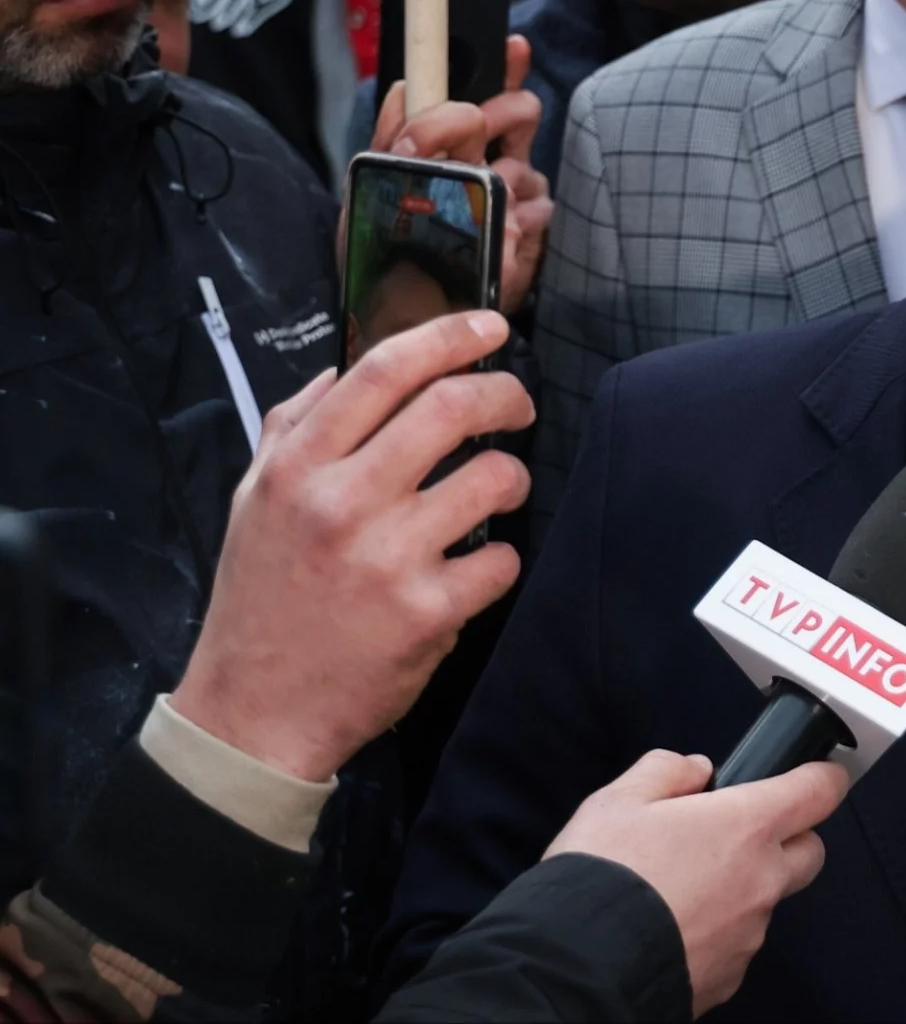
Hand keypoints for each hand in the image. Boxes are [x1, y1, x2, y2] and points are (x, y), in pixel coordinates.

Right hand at [170, 312, 533, 781]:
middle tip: (518, 407)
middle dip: (506, 395)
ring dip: (513, 477)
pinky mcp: (427, 613)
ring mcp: (387, 558)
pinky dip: (502, 557)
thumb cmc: (260, 599)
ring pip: (494, 479)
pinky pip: (500, 559)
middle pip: (453, 407)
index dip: (449, 335)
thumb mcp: (252, 502)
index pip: (384, 371)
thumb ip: (293, 429)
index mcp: (298, 468)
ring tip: (501, 488)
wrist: (253, 714)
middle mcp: (342, 503)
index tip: (491, 327)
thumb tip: (340, 372)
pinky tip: (478, 566)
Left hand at [370, 35, 554, 314]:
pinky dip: (514, 226)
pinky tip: (496, 241)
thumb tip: (402, 88)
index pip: (482, 92)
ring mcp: (513, 197)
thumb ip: (384, 141)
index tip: (511, 47)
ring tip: (478, 212)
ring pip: (524, 165)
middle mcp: (487, 162)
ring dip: (500, 184)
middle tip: (481, 135)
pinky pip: (536, 212)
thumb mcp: (366, 195)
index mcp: (448, 146)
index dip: (501, 65)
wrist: (405, 321)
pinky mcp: (529, 233)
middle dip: (501, 115)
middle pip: (519, 111)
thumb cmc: (383, 258)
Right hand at [545, 752, 847, 1014]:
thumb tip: (697, 772)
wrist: (578, 965)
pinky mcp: (729, 977)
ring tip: (682, 887)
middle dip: (789, 838)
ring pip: (767, 902)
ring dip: (742, 889)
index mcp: (747, 826)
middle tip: (739, 834)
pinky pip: (737, 944)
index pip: (818, 792)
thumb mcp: (620, 798)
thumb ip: (667, 770)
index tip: (814, 774)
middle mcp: (761, 880)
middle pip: (810, 852)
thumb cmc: (603, 876)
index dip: (821, 777)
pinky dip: (717, 932)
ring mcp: (749, 934)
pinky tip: (673, 927)